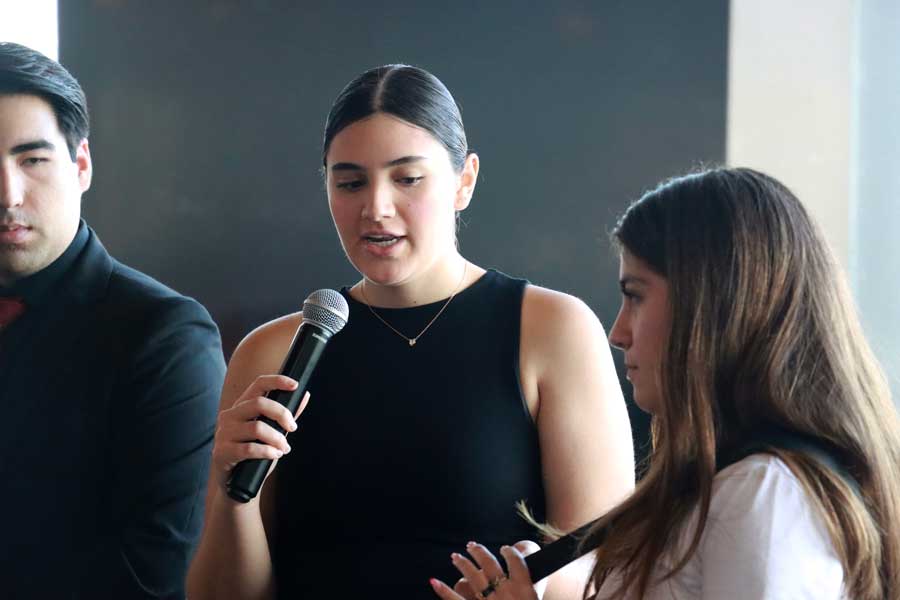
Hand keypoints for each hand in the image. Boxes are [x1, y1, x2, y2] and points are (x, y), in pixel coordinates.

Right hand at [210, 375, 309, 493]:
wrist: (236, 485)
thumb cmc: (255, 455)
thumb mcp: (272, 432)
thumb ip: (286, 415)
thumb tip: (305, 395)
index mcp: (242, 406)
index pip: (258, 385)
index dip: (277, 381)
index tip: (295, 385)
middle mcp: (229, 416)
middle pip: (259, 403)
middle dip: (282, 414)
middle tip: (293, 427)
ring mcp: (223, 433)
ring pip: (257, 427)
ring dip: (277, 438)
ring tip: (284, 448)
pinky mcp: (221, 452)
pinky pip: (249, 449)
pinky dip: (267, 452)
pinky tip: (275, 455)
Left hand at [430, 541, 543, 599]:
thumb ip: (531, 592)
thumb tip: (525, 577)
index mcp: (525, 589)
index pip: (517, 563)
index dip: (511, 553)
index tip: (505, 548)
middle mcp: (505, 592)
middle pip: (491, 564)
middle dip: (480, 552)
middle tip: (472, 545)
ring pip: (473, 575)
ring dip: (463, 563)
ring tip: (455, 556)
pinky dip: (443, 590)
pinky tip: (433, 581)